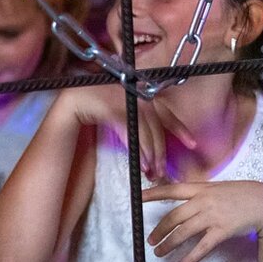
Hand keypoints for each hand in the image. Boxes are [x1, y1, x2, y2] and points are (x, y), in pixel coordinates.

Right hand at [57, 85, 190, 181]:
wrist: (69, 105)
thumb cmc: (95, 113)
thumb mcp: (122, 119)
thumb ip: (138, 125)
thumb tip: (157, 147)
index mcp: (136, 92)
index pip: (163, 110)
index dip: (178, 127)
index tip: (192, 144)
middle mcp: (129, 90)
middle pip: (153, 121)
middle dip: (160, 148)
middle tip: (164, 169)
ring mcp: (117, 95)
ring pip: (142, 126)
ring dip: (149, 151)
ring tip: (152, 170)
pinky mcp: (105, 105)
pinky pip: (126, 127)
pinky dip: (135, 146)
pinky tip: (140, 161)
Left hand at [143, 180, 262, 261]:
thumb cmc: (240, 194)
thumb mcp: (216, 187)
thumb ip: (198, 193)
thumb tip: (182, 198)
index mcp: (200, 188)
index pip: (171, 189)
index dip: (153, 193)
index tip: (138, 198)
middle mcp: (203, 201)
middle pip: (173, 216)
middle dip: (159, 230)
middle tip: (150, 240)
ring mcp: (212, 216)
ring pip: (183, 232)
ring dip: (169, 244)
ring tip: (159, 252)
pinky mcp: (222, 231)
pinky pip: (202, 247)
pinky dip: (189, 258)